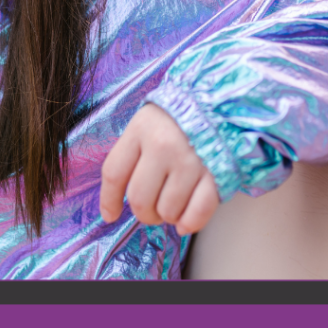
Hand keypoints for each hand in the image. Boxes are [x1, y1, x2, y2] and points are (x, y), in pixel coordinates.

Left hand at [99, 103, 220, 234]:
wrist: (219, 103)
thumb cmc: (178, 118)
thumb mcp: (146, 123)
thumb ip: (130, 155)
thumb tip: (114, 203)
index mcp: (141, 129)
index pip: (114, 173)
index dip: (109, 200)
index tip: (111, 214)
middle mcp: (163, 144)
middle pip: (140, 199)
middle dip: (144, 213)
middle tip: (152, 209)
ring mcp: (190, 160)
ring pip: (168, 211)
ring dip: (168, 216)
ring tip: (173, 203)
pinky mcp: (216, 173)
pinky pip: (198, 213)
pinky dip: (190, 223)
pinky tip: (186, 220)